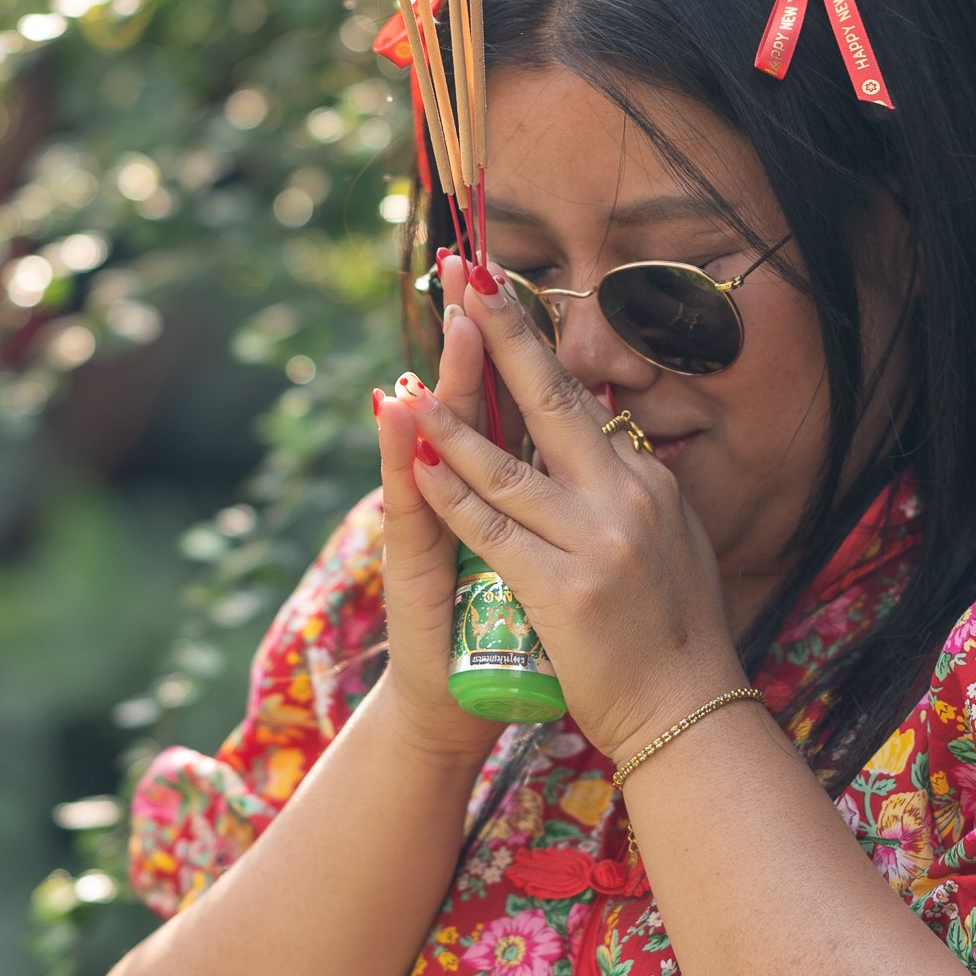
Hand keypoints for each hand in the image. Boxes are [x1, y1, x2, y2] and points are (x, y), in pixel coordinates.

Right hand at [370, 280, 502, 776]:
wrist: (455, 708)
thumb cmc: (509, 632)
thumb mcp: (542, 560)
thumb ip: (546, 503)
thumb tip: (582, 444)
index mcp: (503, 496)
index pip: (511, 405)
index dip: (514, 346)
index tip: (520, 283)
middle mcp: (453, 497)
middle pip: (471, 402)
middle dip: (476, 337)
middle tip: (470, 267)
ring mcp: (425, 524)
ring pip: (436, 437)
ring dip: (446, 377)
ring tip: (449, 319)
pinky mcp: (405, 560)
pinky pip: (410, 499)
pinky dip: (403, 453)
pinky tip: (394, 408)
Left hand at [402, 258, 745, 767]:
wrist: (688, 713)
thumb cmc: (673, 637)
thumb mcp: (668, 544)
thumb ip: (632, 493)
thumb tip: (610, 442)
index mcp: (647, 482)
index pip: (579, 403)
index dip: (535, 348)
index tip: (501, 297)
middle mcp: (628, 498)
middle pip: (552, 401)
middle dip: (502, 334)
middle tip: (465, 277)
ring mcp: (598, 542)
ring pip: (510, 465)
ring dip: (455, 419)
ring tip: (412, 377)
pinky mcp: (565, 589)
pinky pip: (493, 531)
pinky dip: (452, 495)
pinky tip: (419, 466)